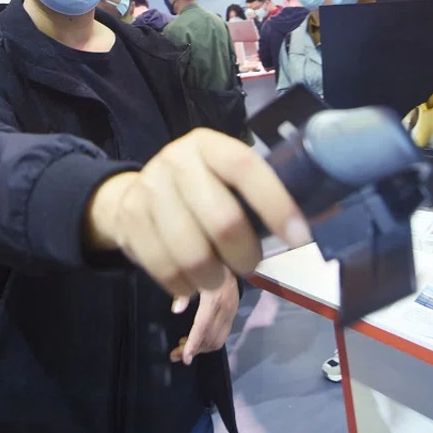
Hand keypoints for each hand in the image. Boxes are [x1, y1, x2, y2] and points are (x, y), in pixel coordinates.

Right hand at [85, 128, 310, 298]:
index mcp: (210, 145)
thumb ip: (255, 197)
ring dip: (215, 277)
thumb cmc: (199, 190)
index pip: (246, 168)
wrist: (132, 194)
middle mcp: (176, 160)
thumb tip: (302, 235)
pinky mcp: (130, 221)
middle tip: (251, 265)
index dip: (276, 204)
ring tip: (220, 277)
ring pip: (193, 254)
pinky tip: (193, 282)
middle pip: (223, 220)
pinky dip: (187, 286)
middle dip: (246, 255)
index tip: (299, 238)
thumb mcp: (224, 179)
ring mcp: (149, 190)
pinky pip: (165, 269)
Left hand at [170, 272, 239, 364]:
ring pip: (218, 340)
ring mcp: (231, 313)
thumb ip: (183, 293)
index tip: (184, 358)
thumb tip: (176, 310)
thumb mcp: (193, 277)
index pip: (203, 327)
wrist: (231, 261)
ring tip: (183, 347)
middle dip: (193, 350)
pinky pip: (222, 335)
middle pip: (210, 339)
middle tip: (175, 354)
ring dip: (201, 348)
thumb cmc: (207, 268)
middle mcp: (225, 309)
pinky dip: (209, 342)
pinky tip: (196, 339)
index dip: (193, 344)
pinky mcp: (233, 314)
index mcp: (214, 299)